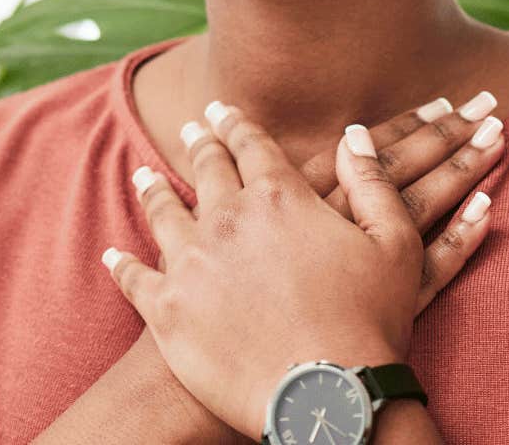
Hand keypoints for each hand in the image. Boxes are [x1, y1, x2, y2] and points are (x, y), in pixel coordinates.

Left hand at [103, 104, 498, 440]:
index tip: (223, 110)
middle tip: (192, 129)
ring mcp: (191, 263)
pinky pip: (135, 278)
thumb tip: (353, 134)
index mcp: (279, 196)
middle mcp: (227, 219)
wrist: (324, 398)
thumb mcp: (394, 245)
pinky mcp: (166, 309)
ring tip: (145, 177)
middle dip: (200, 145)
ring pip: (163, 213)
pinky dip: (122, 265)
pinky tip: (114, 256)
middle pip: (206, 170)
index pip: (251, 146)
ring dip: (154, 191)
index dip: (237, 125)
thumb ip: (373, 183)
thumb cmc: (369, 324)